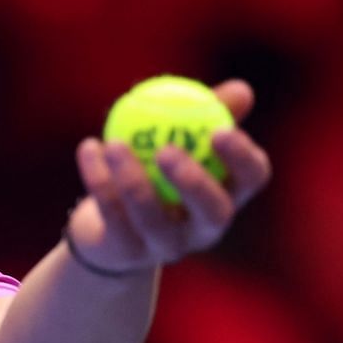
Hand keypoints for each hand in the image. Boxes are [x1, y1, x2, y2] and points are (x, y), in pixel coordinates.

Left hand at [66, 79, 272, 273]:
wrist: (108, 228)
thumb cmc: (156, 170)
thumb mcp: (181, 138)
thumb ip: (207, 112)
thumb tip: (242, 89)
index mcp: (226, 193)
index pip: (252, 178)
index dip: (243, 157)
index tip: (221, 130)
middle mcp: (203, 227)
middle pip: (213, 211)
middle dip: (194, 182)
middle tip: (167, 151)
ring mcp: (166, 245)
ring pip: (153, 217)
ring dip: (132, 179)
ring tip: (115, 144)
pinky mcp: (128, 253)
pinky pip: (112, 215)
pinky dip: (99, 180)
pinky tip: (90, 148)